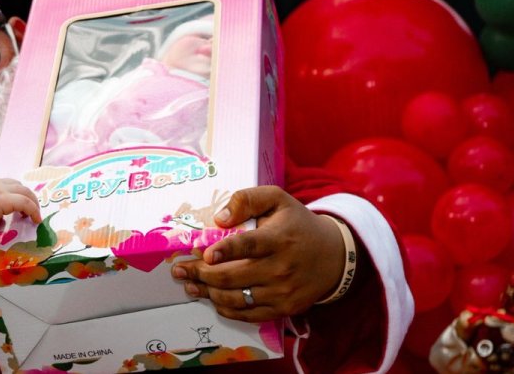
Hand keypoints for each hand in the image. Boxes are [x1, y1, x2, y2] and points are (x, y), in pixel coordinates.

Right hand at [0, 178, 41, 234]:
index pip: (5, 184)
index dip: (14, 193)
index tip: (19, 206)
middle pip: (18, 185)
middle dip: (27, 196)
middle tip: (31, 210)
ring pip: (25, 192)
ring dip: (33, 203)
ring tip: (36, 216)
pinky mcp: (4, 200)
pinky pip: (25, 203)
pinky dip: (34, 210)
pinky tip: (36, 220)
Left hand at [169, 186, 343, 322]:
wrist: (334, 255)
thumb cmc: (297, 224)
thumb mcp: (277, 199)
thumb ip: (247, 200)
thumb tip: (220, 217)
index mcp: (279, 238)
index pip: (249, 246)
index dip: (226, 251)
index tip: (205, 254)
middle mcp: (281, 268)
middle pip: (234, 276)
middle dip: (201, 274)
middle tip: (179, 269)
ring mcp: (283, 292)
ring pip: (236, 298)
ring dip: (208, 293)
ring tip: (190, 285)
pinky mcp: (284, 308)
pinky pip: (248, 314)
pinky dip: (226, 309)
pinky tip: (212, 299)